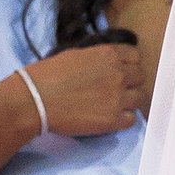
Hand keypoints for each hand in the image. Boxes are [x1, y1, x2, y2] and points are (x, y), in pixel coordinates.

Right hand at [23, 40, 145, 138]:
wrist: (34, 100)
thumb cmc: (48, 75)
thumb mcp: (76, 55)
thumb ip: (98, 58)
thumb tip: (107, 64)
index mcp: (109, 54)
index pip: (135, 56)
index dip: (129, 64)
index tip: (122, 70)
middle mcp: (119, 74)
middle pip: (140, 77)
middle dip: (130, 82)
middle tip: (116, 89)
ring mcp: (119, 98)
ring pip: (140, 98)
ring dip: (129, 100)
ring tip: (112, 104)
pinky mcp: (114, 120)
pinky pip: (132, 119)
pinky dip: (123, 119)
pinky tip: (110, 117)